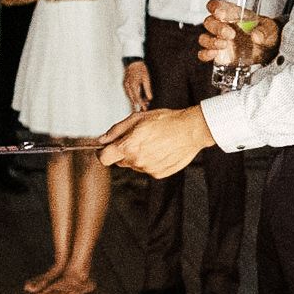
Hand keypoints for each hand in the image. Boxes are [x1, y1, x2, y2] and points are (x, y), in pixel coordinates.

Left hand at [96, 107, 213, 178]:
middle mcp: (136, 161)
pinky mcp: (158, 174)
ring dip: (138, 156)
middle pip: (119, 161)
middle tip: (138, 138)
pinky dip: (150, 161)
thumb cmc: (164, 120)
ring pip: (134, 165)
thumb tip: (101, 140)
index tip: (107, 148)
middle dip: (123, 152)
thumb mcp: (137, 118)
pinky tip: (161, 150)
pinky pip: (147, 169)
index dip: (103, 152)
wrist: (191, 130)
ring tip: (154, 142)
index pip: (103, 158)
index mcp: (128, 146)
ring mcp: (147, 169)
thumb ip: (116, 130)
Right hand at [121, 60, 152, 111]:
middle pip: (132, 99)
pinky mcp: (125, 83)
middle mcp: (127, 86)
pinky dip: (132, 97)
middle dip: (138, 105)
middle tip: (143, 109)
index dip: (141, 104)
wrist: (133, 61)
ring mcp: (125, 85)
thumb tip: (150, 98)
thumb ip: (147, 89)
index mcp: (133, 85)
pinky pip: (128, 93)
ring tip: (141, 105)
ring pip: (129, 96)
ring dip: (135, 101)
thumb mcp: (146, 78)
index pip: (137, 98)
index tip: (145, 109)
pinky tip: (136, 99)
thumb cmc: (141, 69)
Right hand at [198, 0, 278, 70]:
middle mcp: (222, 26)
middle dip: (217, 27)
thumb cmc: (267, 34)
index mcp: (233, 14)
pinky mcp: (219, 55)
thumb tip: (256, 36)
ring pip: (204, 38)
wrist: (269, 52)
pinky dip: (206, 54)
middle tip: (230, 34)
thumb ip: (265, 31)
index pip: (217, 5)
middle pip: (209, 22)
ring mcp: (219, 41)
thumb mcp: (271, 29)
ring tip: (224, 45)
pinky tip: (214, 54)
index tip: (220, 14)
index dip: (215, 7)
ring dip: (211, 41)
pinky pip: (204, 54)